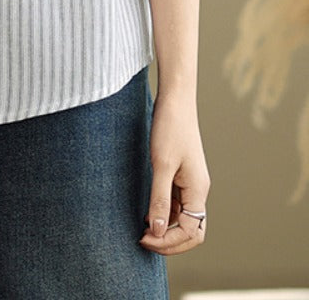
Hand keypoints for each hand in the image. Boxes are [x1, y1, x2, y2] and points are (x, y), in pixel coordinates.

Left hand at [139, 93, 209, 254]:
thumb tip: (158, 232)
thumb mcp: (161, 165)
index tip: (143, 238)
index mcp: (198, 190)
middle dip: (170, 241)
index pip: (191, 232)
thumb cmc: (169, 129)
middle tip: (144, 240)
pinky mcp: (182, 175)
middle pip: (193, 231)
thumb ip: (160, 199)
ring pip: (184, 218)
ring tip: (142, 230)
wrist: (175, 100)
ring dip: (166, 228)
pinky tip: (147, 212)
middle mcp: (199, 190)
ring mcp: (191, 183)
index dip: (168, 242)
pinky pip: (177, 203)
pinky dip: (165, 212)